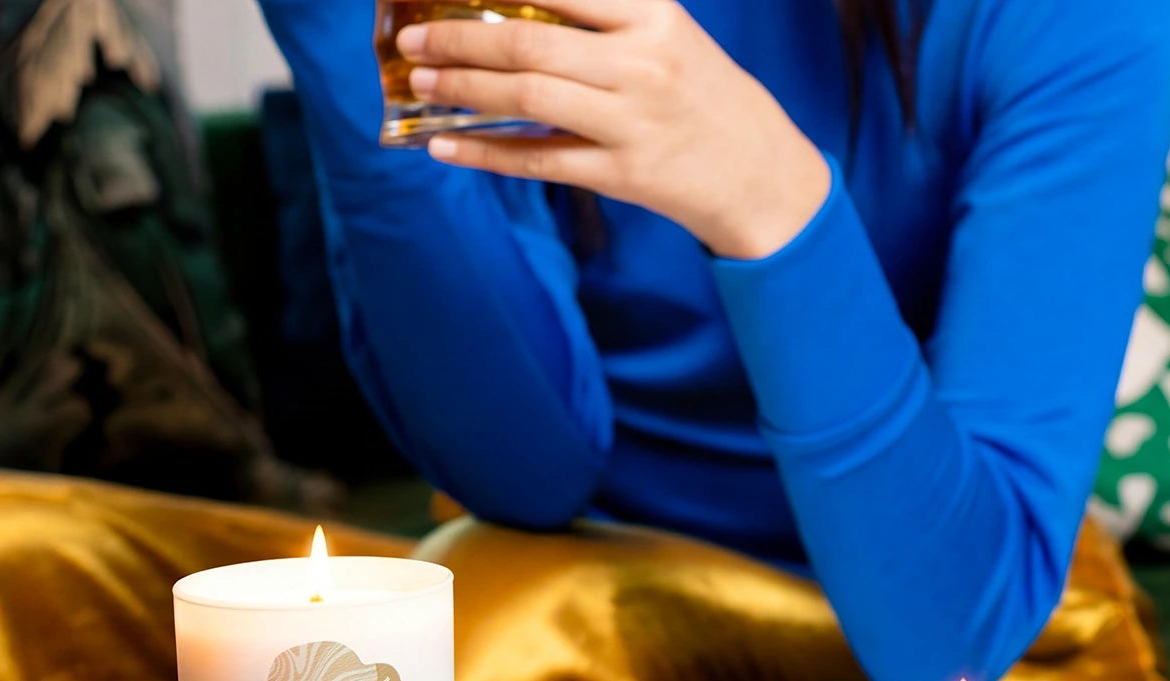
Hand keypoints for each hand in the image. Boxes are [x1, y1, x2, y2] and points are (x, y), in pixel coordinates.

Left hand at [399, 0, 830, 258]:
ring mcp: (631, 122)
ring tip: (422, 82)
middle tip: (413, 38)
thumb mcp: (665, 32)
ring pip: (527, 101)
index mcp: (654, 16)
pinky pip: (537, 161)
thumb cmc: (698, 89)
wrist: (756, 167)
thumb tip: (510, 7)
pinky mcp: (620, 174)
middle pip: (530, 47)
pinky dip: (484, 154)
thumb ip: (600, 15)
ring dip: (463, 91)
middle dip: (459, 41)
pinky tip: (445, 146)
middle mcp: (643, 65)